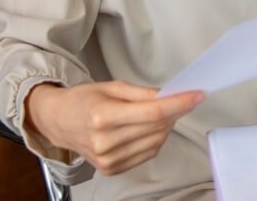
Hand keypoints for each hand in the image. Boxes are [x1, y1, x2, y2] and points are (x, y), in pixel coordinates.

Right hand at [24, 80, 204, 175]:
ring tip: (162, 112)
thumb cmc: (84, 100)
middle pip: (156, 127)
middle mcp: (104, 141)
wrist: (58, 122)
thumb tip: (170, 96)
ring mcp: (107, 159)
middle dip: (176, 111)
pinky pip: (147, 154)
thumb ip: (143, 93)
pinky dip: (156, 139)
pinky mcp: (111, 169)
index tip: (197, 95)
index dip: (179, 104)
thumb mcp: (112, 87)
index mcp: (102, 116)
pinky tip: (150, 128)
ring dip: (167, 126)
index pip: (152, 113)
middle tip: (182, 98)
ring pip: (156, 142)